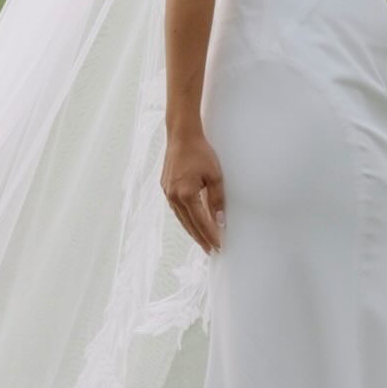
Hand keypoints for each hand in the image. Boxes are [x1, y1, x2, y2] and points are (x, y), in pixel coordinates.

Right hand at [161, 130, 225, 253]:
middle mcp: (173, 196)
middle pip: (189, 224)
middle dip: (201, 239)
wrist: (181, 136)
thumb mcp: (215, 176)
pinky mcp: (165, 188)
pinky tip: (192, 223)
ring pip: (181, 219)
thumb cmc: (200, 153)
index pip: (201, 222)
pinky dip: (185, 219)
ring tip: (203, 241)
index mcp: (186, 194)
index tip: (219, 246)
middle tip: (212, 251)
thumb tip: (221, 221)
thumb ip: (217, 200)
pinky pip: (176, 209)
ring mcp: (167, 193)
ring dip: (192, 231)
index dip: (210, 236)